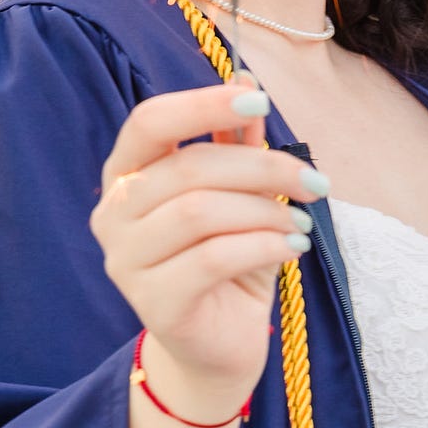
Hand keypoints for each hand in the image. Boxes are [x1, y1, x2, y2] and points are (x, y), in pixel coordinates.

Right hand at [90, 81, 324, 417]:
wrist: (220, 345)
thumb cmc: (228, 261)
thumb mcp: (239, 196)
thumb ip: (235, 143)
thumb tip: (246, 82)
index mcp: (126, 175)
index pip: (149, 123)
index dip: (202, 105)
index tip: (259, 104)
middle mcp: (113, 214)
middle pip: (188, 169)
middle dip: (262, 169)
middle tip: (314, 183)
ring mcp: (124, 261)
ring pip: (199, 213)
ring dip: (265, 212)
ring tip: (302, 225)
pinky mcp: (153, 303)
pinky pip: (212, 258)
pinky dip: (263, 247)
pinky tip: (293, 250)